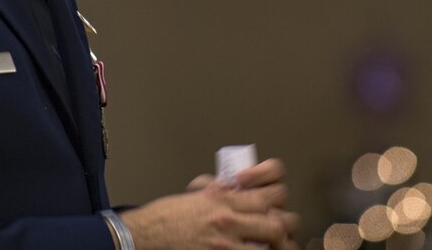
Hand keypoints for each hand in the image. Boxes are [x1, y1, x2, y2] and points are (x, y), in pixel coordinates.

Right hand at [120, 159, 299, 249]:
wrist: (145, 236)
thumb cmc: (165, 216)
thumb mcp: (194, 193)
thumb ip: (218, 189)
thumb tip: (235, 187)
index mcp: (222, 197)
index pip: (270, 193)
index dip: (278, 195)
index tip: (271, 200)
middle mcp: (228, 218)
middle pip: (278, 221)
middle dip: (285, 226)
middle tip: (283, 228)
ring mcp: (226, 243)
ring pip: (272, 243)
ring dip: (278, 245)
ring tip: (277, 245)